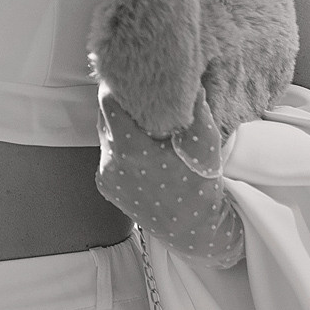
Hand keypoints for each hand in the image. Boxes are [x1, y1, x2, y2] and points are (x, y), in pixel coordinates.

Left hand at [95, 86, 243, 267]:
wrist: (192, 231)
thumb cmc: (201, 186)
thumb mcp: (204, 144)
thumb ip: (195, 109)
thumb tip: (191, 78)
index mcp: (131, 150)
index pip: (108, 101)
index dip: (118, 86)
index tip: (130, 78)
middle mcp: (111, 163)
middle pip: (105, 116)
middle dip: (121, 104)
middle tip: (140, 96)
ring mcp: (105, 176)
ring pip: (105, 134)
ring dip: (120, 125)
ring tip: (143, 123)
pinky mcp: (104, 185)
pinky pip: (107, 153)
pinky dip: (120, 146)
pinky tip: (141, 149)